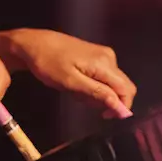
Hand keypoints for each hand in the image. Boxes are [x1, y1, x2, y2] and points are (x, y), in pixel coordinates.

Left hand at [0, 29, 135, 117]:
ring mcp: (103, 55)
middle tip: (82, 101)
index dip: (121, 107)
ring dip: (97, 94)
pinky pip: (103, 77)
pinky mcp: (97, 56)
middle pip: (121, 87)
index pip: (127, 90)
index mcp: (104, 63)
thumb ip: (97, 93)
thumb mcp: (71, 82)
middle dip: (106, 100)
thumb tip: (120, 107)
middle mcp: (109, 57)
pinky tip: (76, 84)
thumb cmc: (49, 63)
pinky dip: (93, 86)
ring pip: (111, 84)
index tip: (103, 117)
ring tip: (74, 91)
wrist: (34, 43)